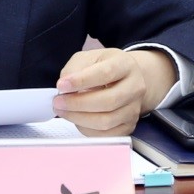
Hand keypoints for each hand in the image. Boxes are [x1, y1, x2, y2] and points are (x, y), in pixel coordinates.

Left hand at [53, 48, 176, 135]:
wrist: (123, 80)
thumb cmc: (102, 67)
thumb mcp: (87, 58)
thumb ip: (74, 69)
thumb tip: (64, 88)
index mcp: (125, 65)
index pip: (105, 73)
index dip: (82, 81)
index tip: (61, 86)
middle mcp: (135, 87)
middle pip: (108, 101)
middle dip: (78, 104)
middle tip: (58, 102)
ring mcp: (133, 109)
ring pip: (106, 121)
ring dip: (79, 118)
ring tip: (63, 110)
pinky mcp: (128, 126)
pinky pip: (106, 135)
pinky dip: (87, 129)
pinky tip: (76, 119)